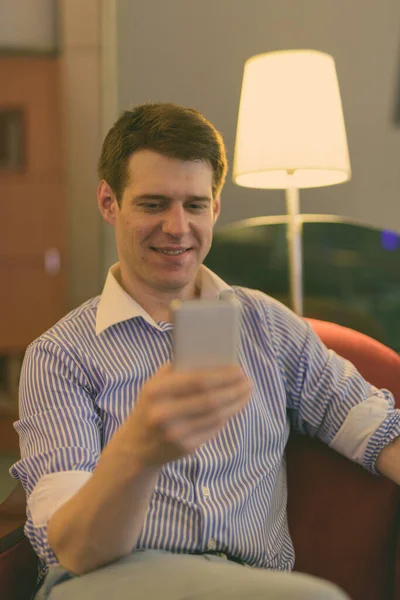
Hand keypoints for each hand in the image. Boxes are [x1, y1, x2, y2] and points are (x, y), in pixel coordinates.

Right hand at [127, 364, 251, 466]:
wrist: (137, 444)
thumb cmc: (153, 404)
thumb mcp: (156, 383)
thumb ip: (179, 369)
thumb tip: (215, 358)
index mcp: (156, 391)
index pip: (196, 380)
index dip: (222, 375)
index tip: (239, 369)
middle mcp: (164, 413)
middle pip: (210, 400)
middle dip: (234, 389)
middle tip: (247, 381)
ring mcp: (175, 433)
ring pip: (216, 416)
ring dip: (236, 403)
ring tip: (245, 392)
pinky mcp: (185, 447)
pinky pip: (213, 429)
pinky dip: (227, 416)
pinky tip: (234, 406)